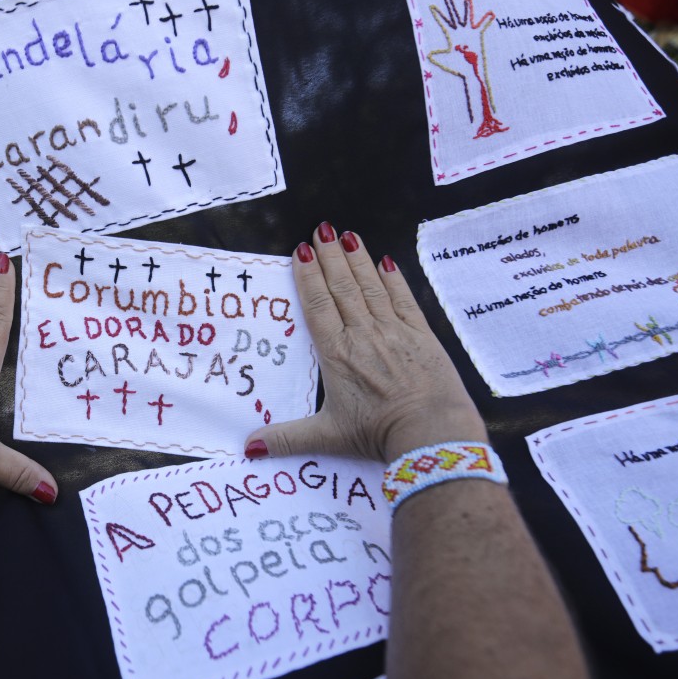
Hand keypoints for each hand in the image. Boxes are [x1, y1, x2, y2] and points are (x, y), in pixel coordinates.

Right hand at [244, 222, 485, 462]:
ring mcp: (394, 332)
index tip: (302, 251)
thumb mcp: (328, 436)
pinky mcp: (421, 335)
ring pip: (371, 287)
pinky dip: (393, 279)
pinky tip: (386, 261)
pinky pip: (403, 299)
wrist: (430, 432)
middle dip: (330, 257)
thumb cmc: (378, 434)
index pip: (318, 306)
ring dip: (357, 260)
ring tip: (346, 235)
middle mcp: (363, 335)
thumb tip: (247, 448)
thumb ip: (286, 438)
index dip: (309, 276)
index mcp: (337, 354)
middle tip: (321, 230)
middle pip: (343, 288)